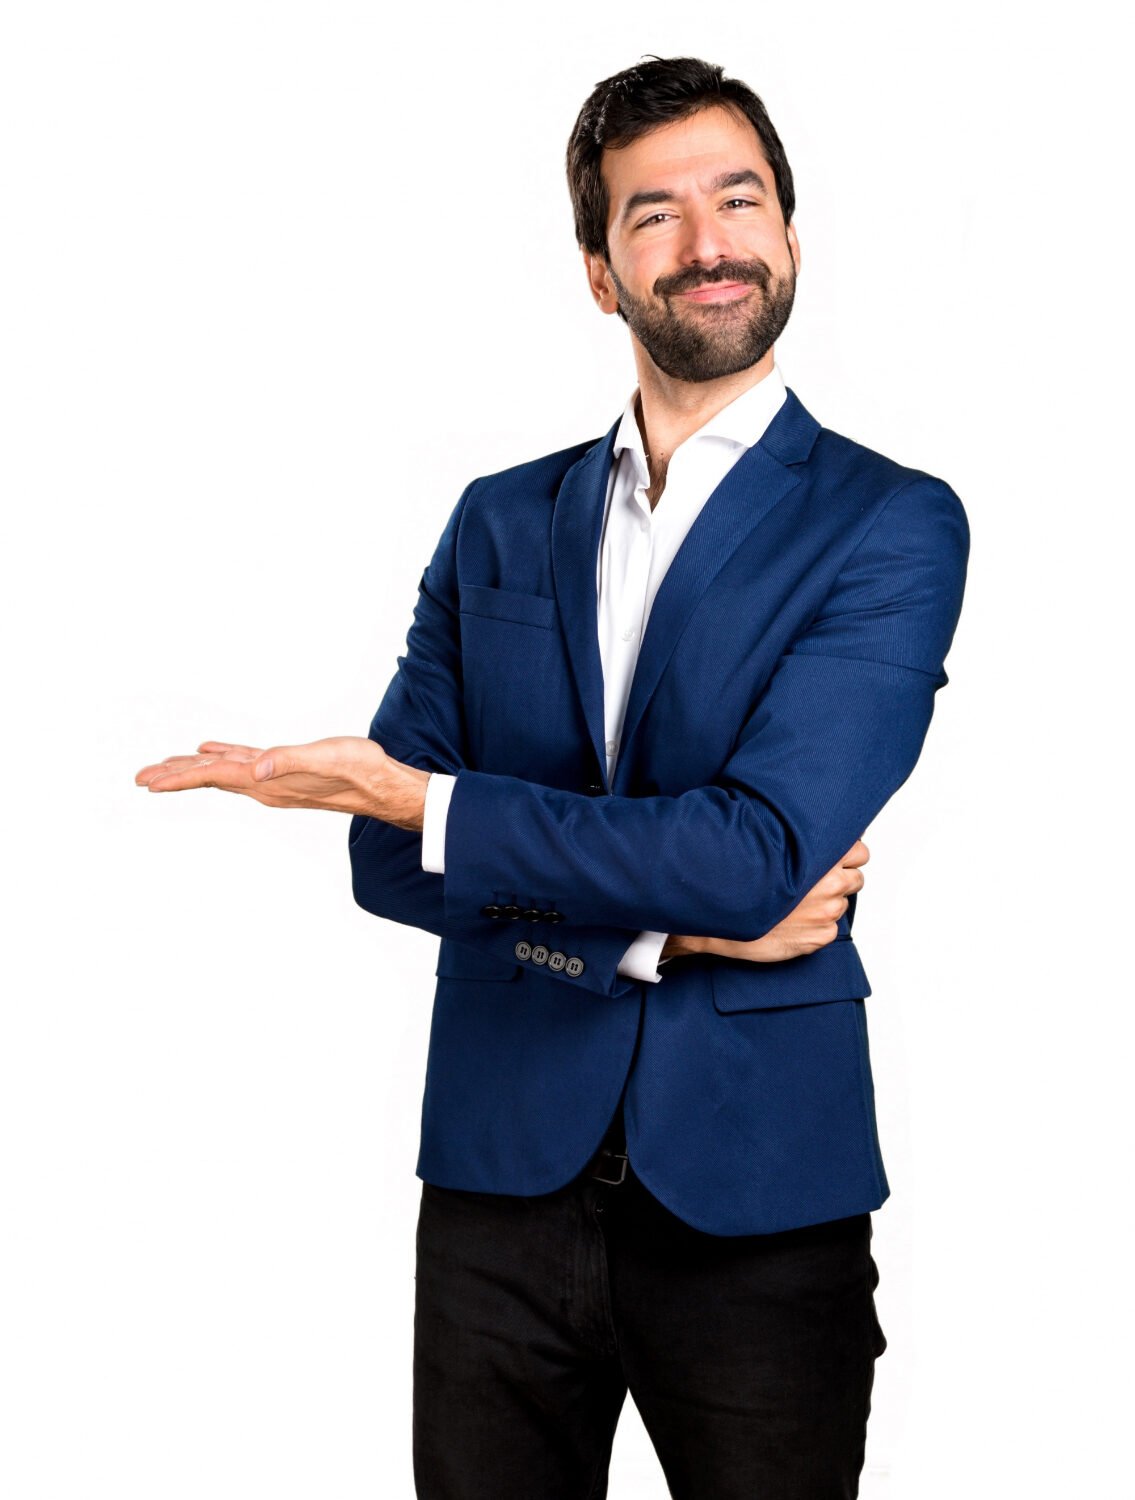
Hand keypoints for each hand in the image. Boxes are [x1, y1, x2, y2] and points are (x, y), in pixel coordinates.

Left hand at [133, 737, 430, 831]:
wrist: (383, 786)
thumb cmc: (358, 770)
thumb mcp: (324, 758)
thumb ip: (289, 760)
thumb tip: (258, 767)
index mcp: (267, 780)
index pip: (213, 776)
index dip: (178, 777)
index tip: (148, 782)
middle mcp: (265, 784)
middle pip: (210, 778)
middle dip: (175, 776)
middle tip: (141, 778)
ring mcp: (273, 779)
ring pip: (223, 772)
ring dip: (193, 770)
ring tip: (165, 767)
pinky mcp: (285, 770)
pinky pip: (243, 764)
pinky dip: (222, 756)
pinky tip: (212, 751)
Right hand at [662, 839, 869, 962]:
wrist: (721, 918)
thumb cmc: (741, 881)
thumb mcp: (769, 847)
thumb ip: (797, 839)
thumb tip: (812, 825)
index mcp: (823, 859)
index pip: (859, 851)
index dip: (846, 854)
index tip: (834, 857)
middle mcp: (830, 886)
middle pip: (856, 878)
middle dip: (840, 878)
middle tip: (816, 881)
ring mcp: (827, 914)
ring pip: (841, 904)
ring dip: (826, 902)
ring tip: (797, 902)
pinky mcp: (821, 937)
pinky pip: (829, 928)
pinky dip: (816, 926)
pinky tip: (793, 920)